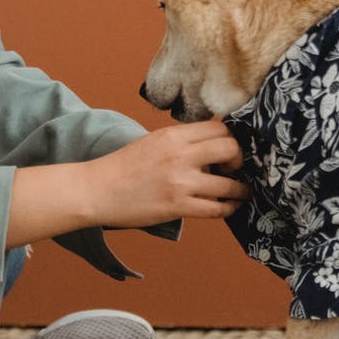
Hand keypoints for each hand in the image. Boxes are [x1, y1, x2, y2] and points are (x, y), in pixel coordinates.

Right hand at [83, 121, 248, 227]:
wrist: (97, 190)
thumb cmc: (122, 166)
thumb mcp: (153, 141)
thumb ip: (181, 140)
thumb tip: (210, 139)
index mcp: (173, 135)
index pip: (218, 128)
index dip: (230, 138)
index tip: (228, 149)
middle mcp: (180, 155)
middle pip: (230, 149)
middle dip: (239, 158)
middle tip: (234, 167)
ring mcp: (180, 182)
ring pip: (228, 184)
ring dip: (240, 189)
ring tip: (241, 191)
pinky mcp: (177, 206)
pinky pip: (216, 209)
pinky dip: (228, 208)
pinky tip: (229, 207)